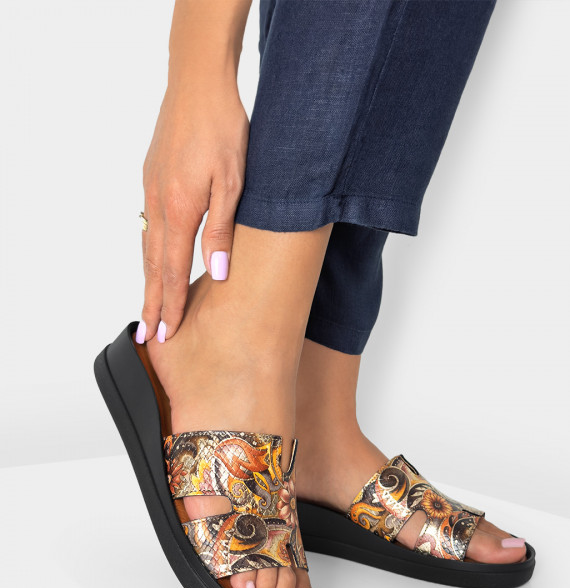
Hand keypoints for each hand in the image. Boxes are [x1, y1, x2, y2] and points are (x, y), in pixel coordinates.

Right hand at [139, 83, 248, 341]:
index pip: (174, 270)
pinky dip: (150, 253)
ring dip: (149, 281)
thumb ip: (221, 230)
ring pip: (148, 247)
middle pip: (153, 266)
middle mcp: (160, 204)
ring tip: (149, 306)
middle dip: (152, 302)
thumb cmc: (223, 129)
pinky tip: (155, 261)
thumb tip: (216, 273)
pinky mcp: (153, 178)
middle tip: (148, 334)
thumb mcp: (233, 182)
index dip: (171, 304)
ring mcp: (152, 190)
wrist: (199, 84)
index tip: (166, 332)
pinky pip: (149, 227)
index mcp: (181, 209)